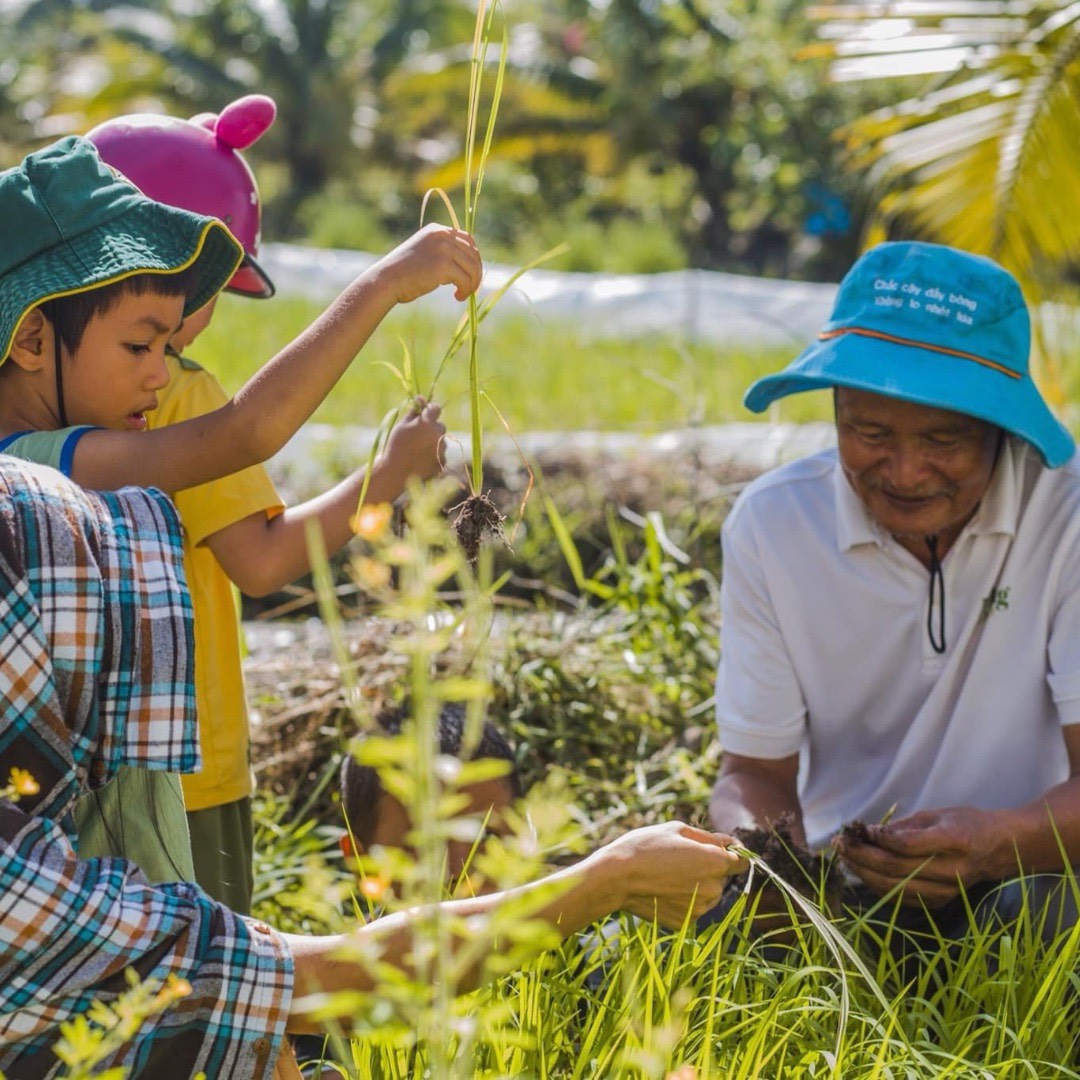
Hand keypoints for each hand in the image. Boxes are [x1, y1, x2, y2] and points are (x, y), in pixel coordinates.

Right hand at [374, 224, 482, 303]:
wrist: (386, 280)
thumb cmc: (403, 273)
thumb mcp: (424, 254)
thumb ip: (443, 253)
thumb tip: (469, 266)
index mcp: (437, 230)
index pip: (468, 239)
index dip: (474, 257)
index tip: (471, 273)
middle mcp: (442, 235)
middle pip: (473, 253)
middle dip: (476, 273)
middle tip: (470, 289)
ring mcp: (443, 249)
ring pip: (472, 268)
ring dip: (471, 284)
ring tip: (462, 295)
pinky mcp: (443, 265)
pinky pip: (466, 280)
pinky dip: (465, 291)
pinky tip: (457, 297)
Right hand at [379, 397, 445, 483]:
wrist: (396, 471)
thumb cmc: (396, 445)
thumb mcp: (402, 425)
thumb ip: (414, 411)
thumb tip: (421, 398)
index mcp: (428, 423)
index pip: (435, 409)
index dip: (429, 410)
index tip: (423, 415)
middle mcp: (438, 435)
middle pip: (440, 425)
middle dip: (431, 428)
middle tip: (416, 436)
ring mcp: (442, 449)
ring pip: (441, 440)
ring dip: (433, 442)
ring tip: (416, 451)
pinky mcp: (443, 461)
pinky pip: (441, 454)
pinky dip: (434, 455)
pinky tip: (420, 460)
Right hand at [601, 822, 746, 927]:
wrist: (617, 878)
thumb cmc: (646, 846)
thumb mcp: (677, 830)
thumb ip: (708, 837)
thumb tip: (729, 841)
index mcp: (715, 862)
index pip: (742, 862)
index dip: (732, 854)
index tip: (718, 849)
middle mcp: (713, 889)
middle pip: (723, 877)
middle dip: (709, 867)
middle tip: (681, 858)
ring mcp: (700, 909)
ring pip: (709, 894)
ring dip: (698, 884)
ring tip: (669, 874)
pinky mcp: (687, 922)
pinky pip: (694, 907)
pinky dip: (685, 899)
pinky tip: (664, 889)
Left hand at [834, 806, 1006, 907]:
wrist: (1001, 850)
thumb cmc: (967, 824)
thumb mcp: (937, 815)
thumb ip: (903, 827)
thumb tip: (868, 834)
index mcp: (954, 841)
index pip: (907, 845)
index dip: (879, 838)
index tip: (859, 828)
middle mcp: (951, 870)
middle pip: (896, 869)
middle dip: (861, 856)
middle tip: (839, 843)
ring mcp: (947, 891)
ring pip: (895, 888)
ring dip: (864, 873)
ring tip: (845, 857)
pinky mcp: (941, 903)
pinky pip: (901, 897)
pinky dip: (878, 885)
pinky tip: (863, 871)